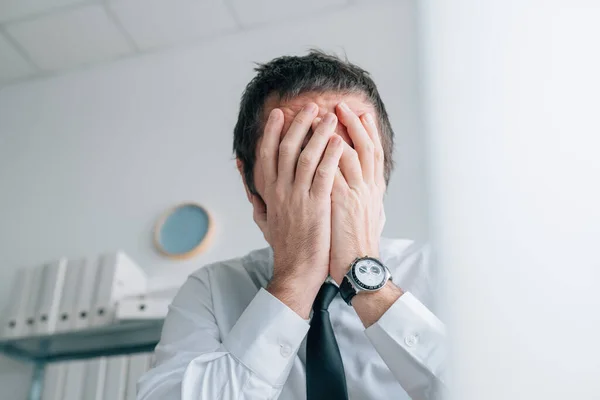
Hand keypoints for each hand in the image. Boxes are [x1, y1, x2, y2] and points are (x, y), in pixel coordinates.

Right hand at [253, 103, 342, 317]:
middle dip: (299, 124)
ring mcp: (298, 197)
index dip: (272, 130)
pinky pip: (325, 174)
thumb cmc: (282, 243)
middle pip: (287, 148)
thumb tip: (241, 166)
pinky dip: (332, 155)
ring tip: (330, 117)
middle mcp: (280, 191)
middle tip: (311, 106)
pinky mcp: (317, 206)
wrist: (297, 268)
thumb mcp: (261, 215)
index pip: (266, 153)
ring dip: (319, 133)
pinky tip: (340, 142)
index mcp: (268, 192)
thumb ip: (253, 190)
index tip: (279, 113)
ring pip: (307, 156)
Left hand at [328, 102, 385, 284]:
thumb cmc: (358, 245)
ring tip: (324, 116)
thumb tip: (360, 188)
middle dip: (353, 124)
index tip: (359, 113)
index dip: (367, 132)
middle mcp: (368, 189)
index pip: (373, 154)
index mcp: (372, 190)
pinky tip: (316, 143)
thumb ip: (362, 198)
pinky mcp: (343, 204)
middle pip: (365, 148)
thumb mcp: (367, 218)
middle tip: (341, 105)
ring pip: (351, 155)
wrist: (359, 267)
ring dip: (336, 134)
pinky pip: (334, 173)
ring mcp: (358, 195)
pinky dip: (326, 156)